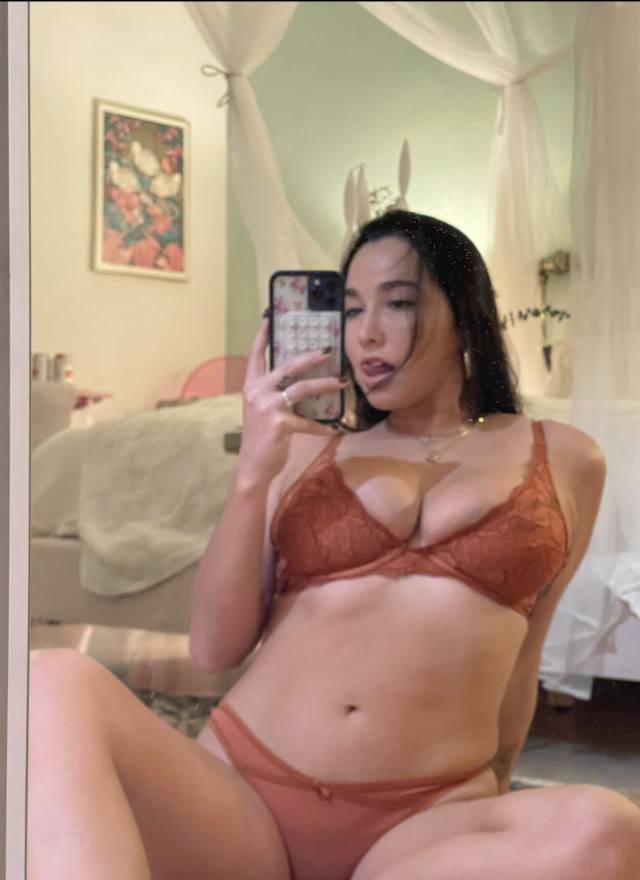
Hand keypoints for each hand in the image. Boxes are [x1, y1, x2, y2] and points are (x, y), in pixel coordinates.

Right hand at [238, 317, 343, 481]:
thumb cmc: (261, 437)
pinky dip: (322, 426)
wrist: (252, 466)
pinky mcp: (279, 424)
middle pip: (286, 366)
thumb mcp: (262, 410)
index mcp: (251, 386)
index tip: (270, 317)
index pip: (256, 356)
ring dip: (324, 384)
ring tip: (341, 382)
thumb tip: (300, 381)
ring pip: (301, 388)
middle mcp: (256, 392)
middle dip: (309, 356)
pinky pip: (307, 422)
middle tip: (328, 350)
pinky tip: (334, 428)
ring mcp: (267, 407)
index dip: (263, 336)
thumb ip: (274, 394)